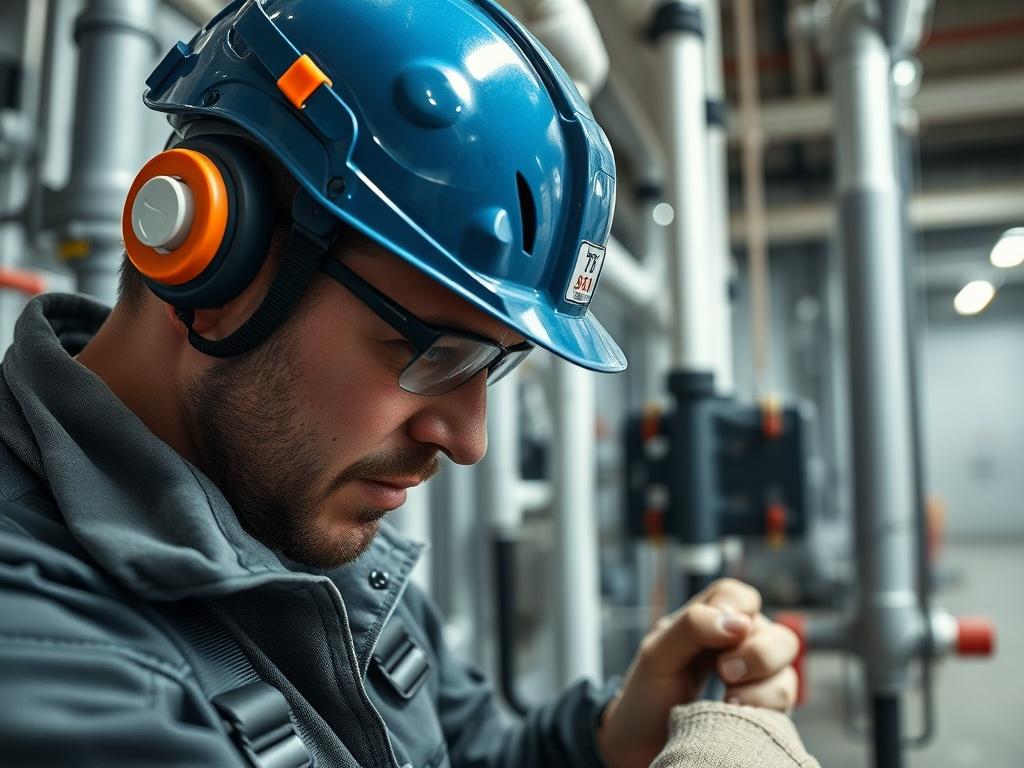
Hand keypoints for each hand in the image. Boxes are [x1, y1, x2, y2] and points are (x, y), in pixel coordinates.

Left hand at [595, 578, 799, 767]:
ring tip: (727, 702)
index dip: (735, 609)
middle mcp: (740, 644)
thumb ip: (692, 626)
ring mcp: (756, 677)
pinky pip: (785, 702)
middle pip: (778, 634)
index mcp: (710, 619)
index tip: (717, 637)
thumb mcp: (657, 654)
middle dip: (758, 654)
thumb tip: (738, 622)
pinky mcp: (764, 708)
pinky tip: (734, 715)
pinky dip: (764, 707)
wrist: (643, 745)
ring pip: (788, 669)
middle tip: (724, 672)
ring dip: (761, 687)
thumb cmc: (648, 694)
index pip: (739, 596)